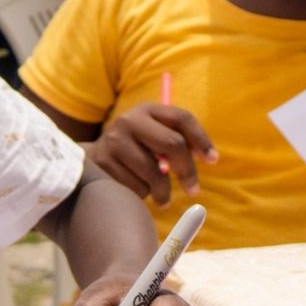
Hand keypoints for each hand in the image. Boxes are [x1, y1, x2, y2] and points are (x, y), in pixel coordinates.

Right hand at [92, 105, 216, 205]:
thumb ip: (178, 141)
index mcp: (147, 110)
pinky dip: (143, 194)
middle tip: (193, 190)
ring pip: (155, 172)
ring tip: (161, 195)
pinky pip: (136, 187)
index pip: (182, 118)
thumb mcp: (154, 136)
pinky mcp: (104, 164)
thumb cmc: (136, 149)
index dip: (201, 139)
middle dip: (187, 170)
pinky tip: (137, 189)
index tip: (213, 161)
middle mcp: (128, 121)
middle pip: (172, 143)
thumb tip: (209, 157)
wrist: (93, 158)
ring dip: (163, 190)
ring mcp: (113, 142)